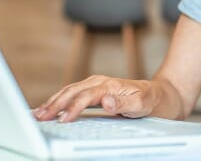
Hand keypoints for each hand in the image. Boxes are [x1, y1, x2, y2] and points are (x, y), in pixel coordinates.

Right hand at [33, 75, 156, 121]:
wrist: (161, 94)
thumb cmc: (152, 100)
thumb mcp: (143, 104)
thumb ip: (124, 104)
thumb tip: (106, 102)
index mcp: (110, 85)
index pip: (86, 97)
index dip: (72, 108)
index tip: (62, 119)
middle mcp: (101, 82)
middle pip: (72, 91)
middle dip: (55, 103)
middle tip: (40, 117)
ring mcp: (97, 85)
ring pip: (69, 91)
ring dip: (53, 101)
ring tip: (38, 113)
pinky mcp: (95, 90)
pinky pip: (73, 93)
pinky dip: (59, 99)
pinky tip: (50, 106)